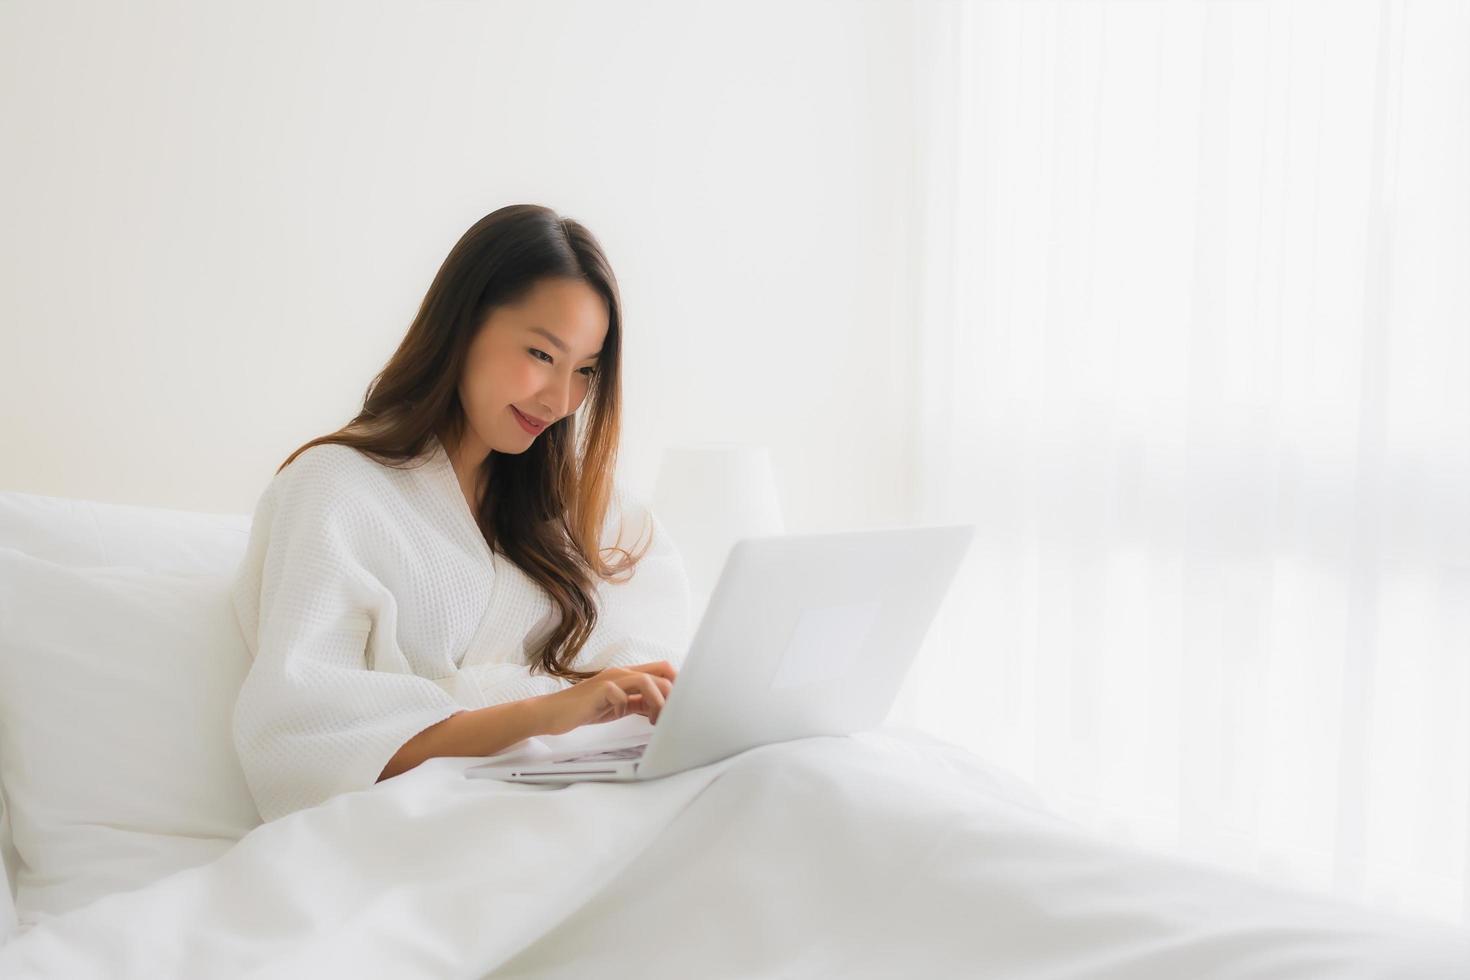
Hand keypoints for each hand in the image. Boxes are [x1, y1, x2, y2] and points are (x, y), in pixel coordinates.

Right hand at [534, 661, 677, 736]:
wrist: (553, 712)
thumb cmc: (586, 708)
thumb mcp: (620, 705)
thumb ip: (639, 703)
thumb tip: (661, 708)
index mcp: (628, 674)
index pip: (663, 669)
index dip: (677, 684)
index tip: (680, 705)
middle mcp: (622, 673)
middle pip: (661, 672)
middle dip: (671, 696)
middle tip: (669, 717)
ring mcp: (610, 679)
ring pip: (646, 681)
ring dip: (656, 702)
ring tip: (654, 720)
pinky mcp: (599, 690)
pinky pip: (621, 695)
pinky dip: (625, 706)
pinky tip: (620, 714)